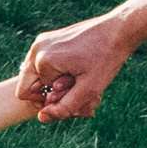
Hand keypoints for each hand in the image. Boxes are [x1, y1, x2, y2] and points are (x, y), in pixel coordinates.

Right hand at [17, 9, 136, 121]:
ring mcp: (41, 41)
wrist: (120, 29)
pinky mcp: (48, 38)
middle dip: (49, 91)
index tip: (70, 93)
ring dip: (52, 81)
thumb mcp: (88, 90)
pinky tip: (73, 67)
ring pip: (34, 74)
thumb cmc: (107, 58)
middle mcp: (37, 48)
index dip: (47, 100)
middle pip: (27, 84)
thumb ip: (64, 108)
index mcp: (43, 61)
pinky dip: (54, 70)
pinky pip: (41, 63)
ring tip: (75, 76)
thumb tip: (41, 118)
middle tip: (74, 86)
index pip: (27, 95)